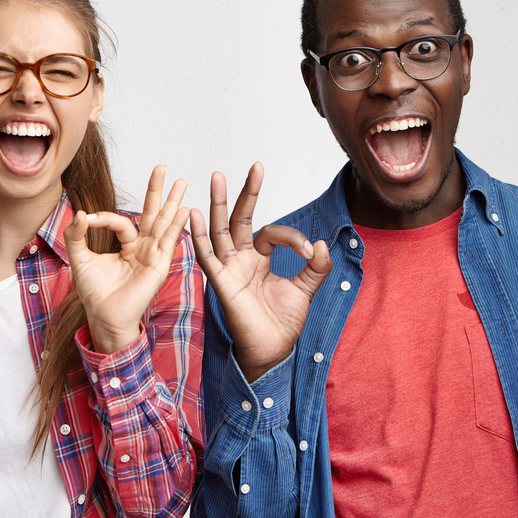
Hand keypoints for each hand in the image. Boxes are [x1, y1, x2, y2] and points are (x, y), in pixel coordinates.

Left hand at [65, 165, 189, 355]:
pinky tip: (184, 210)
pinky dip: (176, 225)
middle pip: (153, 213)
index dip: (105, 217)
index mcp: (128, 246)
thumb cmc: (94, 294)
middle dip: (158, 190)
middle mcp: (144, 248)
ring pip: (164, 223)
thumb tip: (81, 213)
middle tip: (163, 167)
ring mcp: (154, 255)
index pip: (122, 221)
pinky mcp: (159, 265)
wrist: (104, 317)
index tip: (88, 220)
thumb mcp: (80, 259)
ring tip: (182, 181)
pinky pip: (169, 241)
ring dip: (173, 201)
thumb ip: (77, 235)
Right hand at [189, 163, 331, 382]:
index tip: (310, 252)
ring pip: (220, 230)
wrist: (272, 351)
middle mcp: (241, 259)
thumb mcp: (305, 290)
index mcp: (259, 259)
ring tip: (217, 177)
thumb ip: (315, 267)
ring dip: (218, 203)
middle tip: (255, 166)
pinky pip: (206, 256)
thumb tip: (322, 244)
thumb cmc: (282, 324)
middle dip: (247, 192)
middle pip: (240, 219)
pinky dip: (199, 236)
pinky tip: (194, 215)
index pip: (272, 233)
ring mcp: (228, 269)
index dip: (293, 238)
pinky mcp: (220, 282)